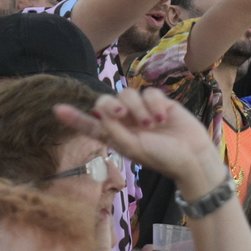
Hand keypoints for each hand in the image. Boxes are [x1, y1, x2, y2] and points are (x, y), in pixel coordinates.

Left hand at [55, 89, 219, 190]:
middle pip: (106, 101)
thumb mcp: (133, 148)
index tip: (57, 109)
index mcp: (116, 136)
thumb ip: (113, 130)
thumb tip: (100, 110)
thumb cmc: (162, 158)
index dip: (75, 117)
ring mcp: (142, 111)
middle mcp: (125, 122)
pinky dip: (154, 104)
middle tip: (121, 114)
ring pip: (128, 93)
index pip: (91, 125)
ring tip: (152, 124)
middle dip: (110, 104)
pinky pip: (149, 92)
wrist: (192, 157)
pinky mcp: (159, 102)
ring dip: (137, 107)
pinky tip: (163, 117)